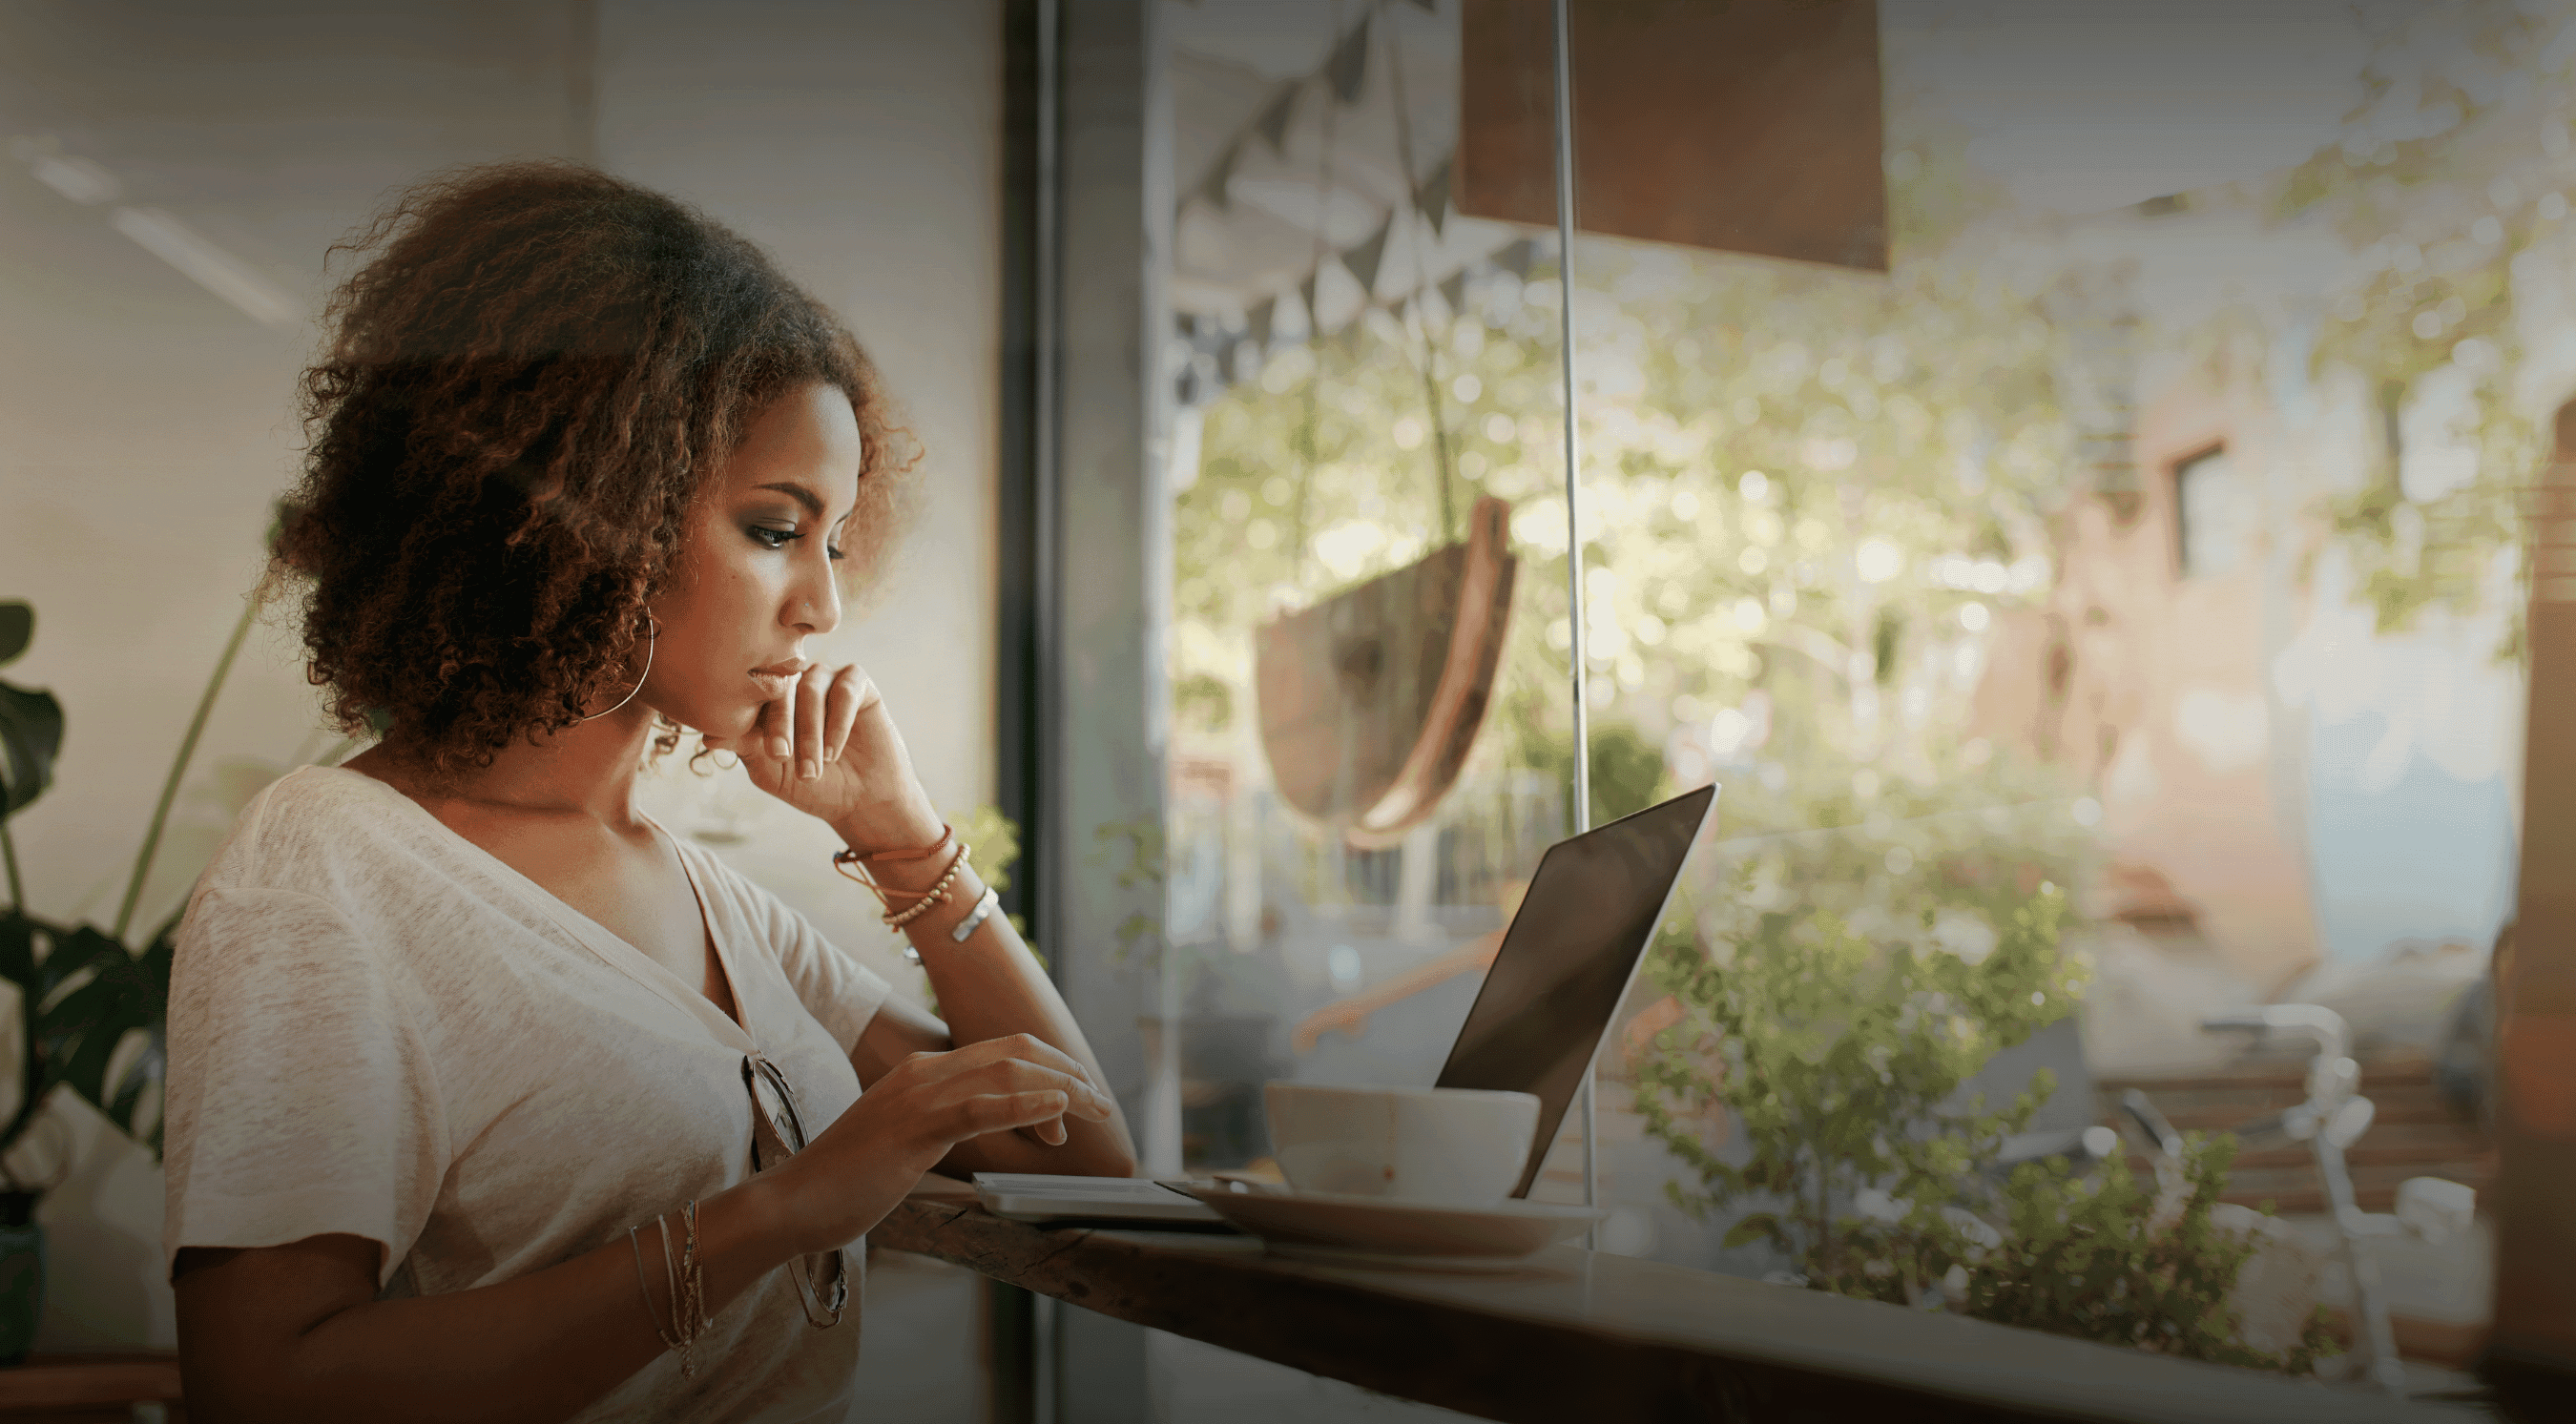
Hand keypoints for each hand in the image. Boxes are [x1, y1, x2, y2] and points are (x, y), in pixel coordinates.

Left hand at [698, 661, 940, 852]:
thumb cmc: (812, 786)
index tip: (760, 753)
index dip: (752, 719)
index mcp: (768, 700)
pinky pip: (845, 689)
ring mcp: (826, 680)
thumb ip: (743, 746)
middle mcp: (795, 684)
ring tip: (814, 767)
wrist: (861, 802)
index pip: (752, 693)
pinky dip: (838, 722)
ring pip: (811, 688)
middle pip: (780, 686)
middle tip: (782, 757)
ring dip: (810, 731)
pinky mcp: (859, 683)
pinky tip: (834, 752)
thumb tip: (707, 735)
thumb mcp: (770, 771)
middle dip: (780, 724)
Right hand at [773, 1034, 1116, 1251]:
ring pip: (1007, 1074)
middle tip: (1099, 1103)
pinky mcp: (914, 1129)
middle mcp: (924, 1073)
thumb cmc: (848, 1181)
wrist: (794, 1201)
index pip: (1003, 1053)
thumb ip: (948, 1128)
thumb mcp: (908, 1143)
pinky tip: (1057, 1112)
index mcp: (923, 1072)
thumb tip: (992, 1132)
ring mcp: (918, 1097)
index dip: (1048, 1071)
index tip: (1075, 1102)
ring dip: (1061, 1089)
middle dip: (1066, 1073)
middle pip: (1015, 1054)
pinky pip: (979, 1109)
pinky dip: (1026, 1106)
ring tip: (1093, 1107)